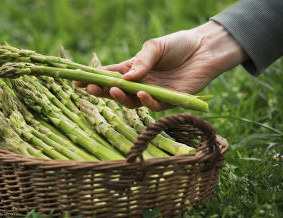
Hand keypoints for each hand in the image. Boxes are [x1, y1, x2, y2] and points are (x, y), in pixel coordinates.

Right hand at [75, 21, 247, 110]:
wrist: (205, 48)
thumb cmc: (178, 45)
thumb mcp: (154, 47)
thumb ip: (141, 62)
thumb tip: (126, 79)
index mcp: (134, 69)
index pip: (110, 76)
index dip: (94, 79)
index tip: (77, 81)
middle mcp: (141, 84)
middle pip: (118, 92)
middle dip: (103, 92)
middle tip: (91, 90)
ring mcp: (154, 94)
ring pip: (133, 102)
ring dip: (122, 98)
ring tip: (113, 90)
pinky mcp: (170, 101)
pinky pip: (155, 106)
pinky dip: (147, 102)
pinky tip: (142, 94)